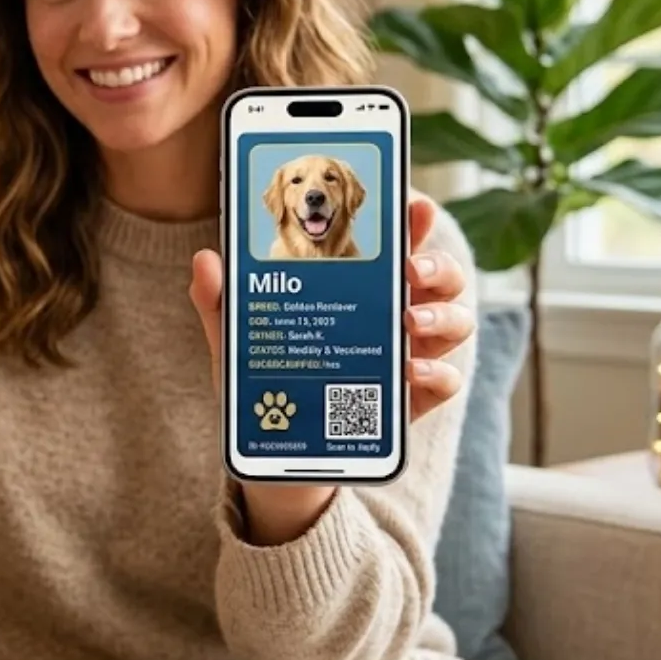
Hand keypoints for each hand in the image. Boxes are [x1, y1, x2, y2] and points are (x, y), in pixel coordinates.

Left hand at [189, 191, 473, 418]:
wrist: (277, 455)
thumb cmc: (266, 384)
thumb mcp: (235, 340)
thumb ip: (220, 301)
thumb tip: (206, 260)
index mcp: (357, 289)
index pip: (393, 244)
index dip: (411, 221)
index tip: (413, 204)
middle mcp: (393, 315)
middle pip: (438, 277)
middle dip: (436, 264)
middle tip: (410, 268)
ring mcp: (409, 356)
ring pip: (454, 322)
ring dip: (442, 315)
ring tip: (412, 319)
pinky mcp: (412, 402)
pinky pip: (446, 381)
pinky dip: (436, 372)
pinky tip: (410, 370)